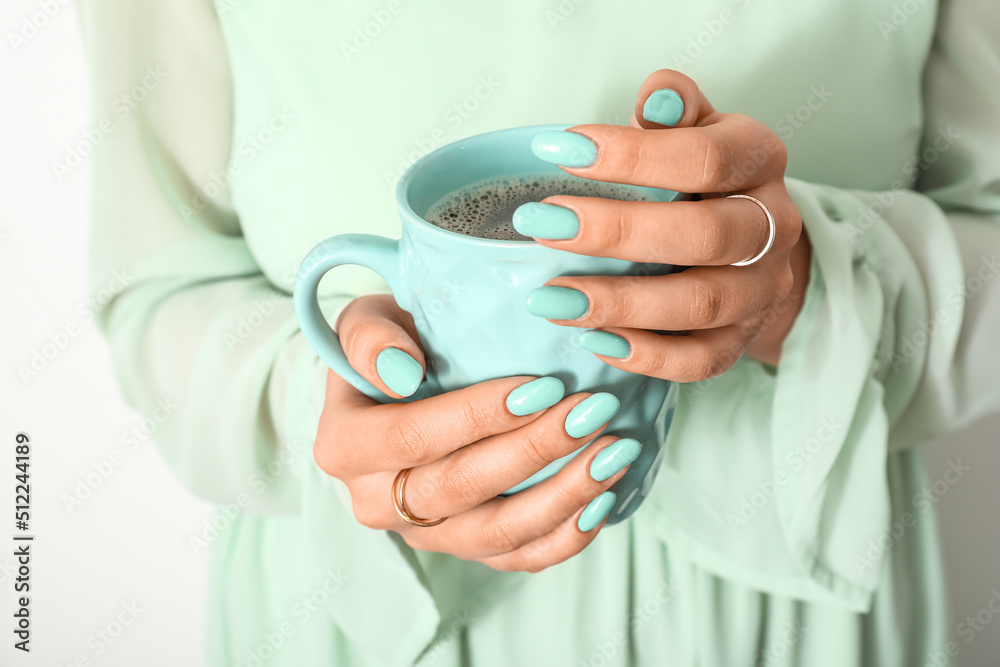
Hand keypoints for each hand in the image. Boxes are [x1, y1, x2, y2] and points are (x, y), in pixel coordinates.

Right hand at [313, 294, 641, 571]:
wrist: (396, 388)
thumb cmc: (391, 343)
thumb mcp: (365, 320)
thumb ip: (368, 336)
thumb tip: (400, 370)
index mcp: (344, 447)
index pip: (411, 438)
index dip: (476, 416)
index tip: (541, 386)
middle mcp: (376, 502)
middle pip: (461, 488)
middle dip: (534, 451)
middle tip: (593, 411)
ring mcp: (423, 533)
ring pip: (496, 533)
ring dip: (563, 496)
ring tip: (614, 452)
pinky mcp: (463, 548)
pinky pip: (517, 557)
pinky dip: (565, 535)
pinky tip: (604, 498)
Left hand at [518, 69, 811, 378]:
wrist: (749, 244)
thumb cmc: (701, 178)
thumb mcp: (692, 129)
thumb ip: (672, 110)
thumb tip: (654, 99)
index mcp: (760, 160)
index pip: (705, 157)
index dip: (632, 156)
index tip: (559, 151)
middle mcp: (774, 226)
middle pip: (705, 235)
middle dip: (616, 232)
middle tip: (542, 224)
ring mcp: (763, 289)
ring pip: (702, 304)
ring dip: (620, 303)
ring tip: (549, 297)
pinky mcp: (742, 340)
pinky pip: (701, 360)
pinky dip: (645, 356)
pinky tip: (591, 340)